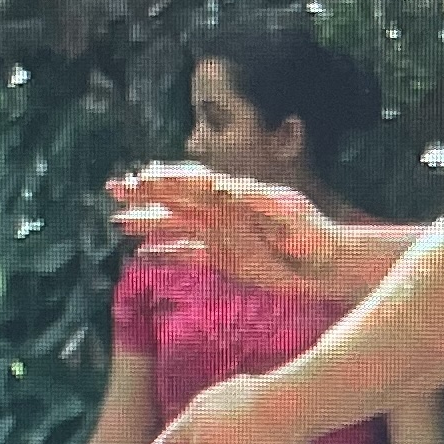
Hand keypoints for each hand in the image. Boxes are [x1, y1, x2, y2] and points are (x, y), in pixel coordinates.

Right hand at [110, 161, 344, 300]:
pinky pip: (188, 256)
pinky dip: (166, 255)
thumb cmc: (313, 235)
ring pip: (177, 226)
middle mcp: (223, 210)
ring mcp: (222, 234)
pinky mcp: (225, 259)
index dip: (166, 180)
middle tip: (114, 189)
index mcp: (234, 194)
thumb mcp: (286, 213)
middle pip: (177, 198)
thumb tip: (219, 186)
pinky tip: (143, 256)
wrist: (329, 264)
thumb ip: (253, 199)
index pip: (193, 182)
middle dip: (146, 194)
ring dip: (149, 223)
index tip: (140, 179)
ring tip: (119, 222)